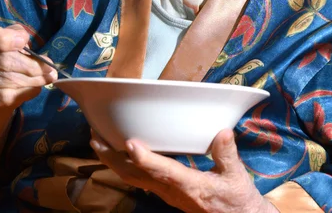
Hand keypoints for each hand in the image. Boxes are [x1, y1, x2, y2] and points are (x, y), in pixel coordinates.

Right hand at [0, 19, 57, 109]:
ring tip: (49, 77)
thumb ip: (19, 35)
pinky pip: (6, 96)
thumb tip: (30, 48)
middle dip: (31, 65)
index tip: (23, 42)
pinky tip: (38, 86)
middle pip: (3, 61)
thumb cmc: (2, 49)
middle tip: (50, 67)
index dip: (4, 38)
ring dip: (33, 79)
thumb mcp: (10, 35)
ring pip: (7, 80)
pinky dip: (26, 90)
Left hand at [90, 128, 277, 212]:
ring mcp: (166, 194)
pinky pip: (138, 179)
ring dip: (113, 160)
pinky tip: (117, 152)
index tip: (130, 143)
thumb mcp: (236, 177)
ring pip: (133, 178)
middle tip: (95, 135)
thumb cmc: (237, 199)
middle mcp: (172, 192)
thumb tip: (222, 132)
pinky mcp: (166, 192)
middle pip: (135, 176)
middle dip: (112, 157)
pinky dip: (123, 164)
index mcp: (190, 186)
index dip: (145, 158)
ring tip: (98, 140)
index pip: (163, 172)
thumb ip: (227, 154)